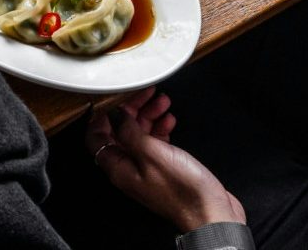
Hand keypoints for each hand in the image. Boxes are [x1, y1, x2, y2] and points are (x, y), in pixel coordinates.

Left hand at [87, 89, 245, 231]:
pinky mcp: (164, 169)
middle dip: (130, 110)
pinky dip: (160, 128)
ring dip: (148, 116)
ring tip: (161, 101)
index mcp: (119, 168)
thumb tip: (114, 115)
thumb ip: (129, 132)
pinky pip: (156, 143)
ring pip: (140, 135)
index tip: (114, 98)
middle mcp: (129, 169)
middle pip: (119, 132)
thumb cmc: (183, 191)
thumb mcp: (152, 153)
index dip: (102, 115)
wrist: (211, 214)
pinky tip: (169, 119)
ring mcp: (147, 169)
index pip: (96, 138)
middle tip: (144, 93)